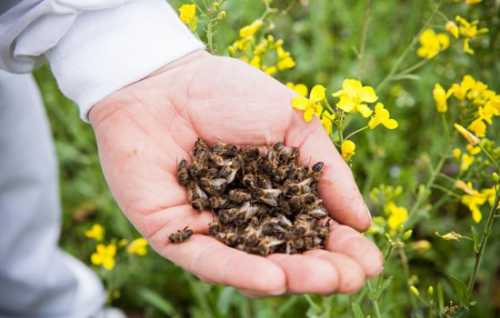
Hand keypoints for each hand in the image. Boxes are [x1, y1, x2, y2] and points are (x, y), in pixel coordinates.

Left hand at [89, 50, 382, 295]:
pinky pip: (208, 260)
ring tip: (325, 277)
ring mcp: (211, 229)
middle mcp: (246, 218)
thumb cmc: (230, 94)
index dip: (343, 248)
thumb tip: (363, 220)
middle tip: (352, 277)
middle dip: (323, 270)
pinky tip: (274, 279)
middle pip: (287, 256)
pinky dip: (239, 272)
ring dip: (291, 276)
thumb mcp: (294, 123)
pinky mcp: (174, 234)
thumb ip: (327, 171)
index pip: (314, 230)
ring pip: (252, 266)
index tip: (370, 260)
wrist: (164, 80)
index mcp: (276, 194)